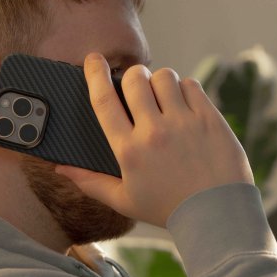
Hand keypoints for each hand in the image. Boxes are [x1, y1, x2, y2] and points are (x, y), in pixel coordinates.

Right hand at [55, 53, 253, 227]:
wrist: (217, 216)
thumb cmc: (167, 209)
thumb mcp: (124, 200)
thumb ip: (90, 182)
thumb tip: (60, 169)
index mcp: (129, 151)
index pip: (104, 101)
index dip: (95, 74)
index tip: (93, 60)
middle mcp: (154, 133)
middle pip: (134, 80)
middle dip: (132, 76)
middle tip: (137, 85)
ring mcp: (184, 123)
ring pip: (164, 76)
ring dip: (160, 81)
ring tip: (164, 96)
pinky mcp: (209, 119)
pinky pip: (191, 85)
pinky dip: (185, 89)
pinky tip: (184, 104)